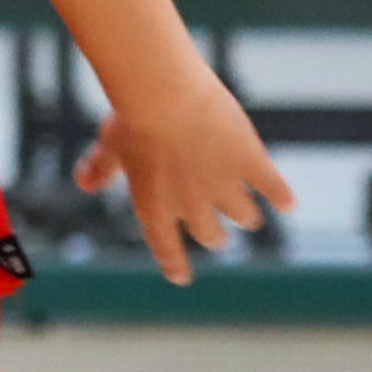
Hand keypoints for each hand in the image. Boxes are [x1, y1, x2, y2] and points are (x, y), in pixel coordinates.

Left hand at [77, 59, 293, 285]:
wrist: (165, 95)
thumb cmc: (132, 118)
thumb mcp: (110, 144)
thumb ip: (100, 168)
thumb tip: (83, 182)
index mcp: (154, 208)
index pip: (166, 248)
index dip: (174, 264)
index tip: (181, 277)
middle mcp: (191, 206)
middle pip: (210, 234)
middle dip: (215, 236)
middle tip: (219, 236)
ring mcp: (223, 186)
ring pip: (243, 215)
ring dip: (246, 217)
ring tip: (250, 217)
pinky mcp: (249, 163)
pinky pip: (271, 186)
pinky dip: (281, 196)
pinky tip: (288, 203)